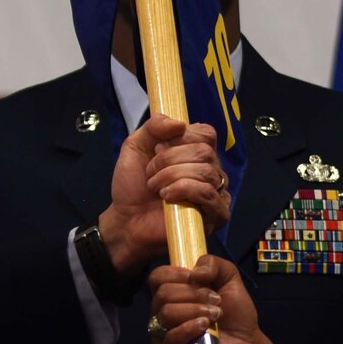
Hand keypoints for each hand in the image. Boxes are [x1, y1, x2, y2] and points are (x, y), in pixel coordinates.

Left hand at [96, 115, 231, 274]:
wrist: (126, 220)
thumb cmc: (133, 186)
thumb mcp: (136, 146)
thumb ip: (154, 127)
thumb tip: (179, 124)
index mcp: (196, 153)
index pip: (206, 133)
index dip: (181, 137)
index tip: (157, 149)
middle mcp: (211, 171)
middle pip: (204, 151)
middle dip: (170, 159)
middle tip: (151, 172)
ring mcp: (216, 194)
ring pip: (205, 171)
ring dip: (171, 175)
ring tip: (155, 186)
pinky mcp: (216, 215)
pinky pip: (207, 192)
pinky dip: (183, 189)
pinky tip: (166, 196)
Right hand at [148, 253, 258, 343]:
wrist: (247, 341)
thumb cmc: (235, 311)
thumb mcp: (229, 278)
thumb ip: (212, 263)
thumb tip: (194, 272)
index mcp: (171, 292)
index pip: (157, 277)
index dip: (176, 274)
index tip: (198, 279)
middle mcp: (161, 312)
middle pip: (163, 294)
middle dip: (194, 294)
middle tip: (216, 301)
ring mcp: (162, 334)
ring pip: (167, 313)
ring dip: (196, 311)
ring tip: (215, 316)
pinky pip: (170, 338)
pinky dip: (189, 329)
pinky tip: (205, 327)